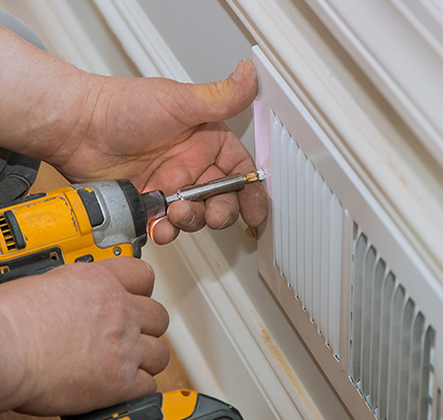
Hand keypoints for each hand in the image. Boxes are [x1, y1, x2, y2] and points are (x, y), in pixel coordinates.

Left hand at [0, 25, 266, 243]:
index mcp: (205, 142)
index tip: (256, 210)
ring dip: (193, 221)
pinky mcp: (148, 205)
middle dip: (223, 212)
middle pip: (223, 199)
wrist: (75, 127)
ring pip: (196, 215)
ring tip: (178, 214)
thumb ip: (221, 97)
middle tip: (213, 215)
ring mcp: (169, 187)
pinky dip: (168, 231)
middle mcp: (191, 166)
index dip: (251, 191)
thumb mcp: (179, 101)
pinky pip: (167, 226)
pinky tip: (162, 227)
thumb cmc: (122, 107)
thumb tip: (250, 74)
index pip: (239, 170)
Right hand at [0, 258, 168, 414]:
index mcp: (101, 282)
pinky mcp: (120, 380)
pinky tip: (120, 387)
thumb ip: (76, 290)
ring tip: (127, 364)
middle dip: (147, 328)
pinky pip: (147, 385)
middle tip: (131, 336)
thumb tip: (77, 298)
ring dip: (146, 360)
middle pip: (159, 317)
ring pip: (160, 353)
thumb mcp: (48, 284)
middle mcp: (119, 311)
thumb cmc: (11, 320)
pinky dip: (137, 388)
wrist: (4, 348)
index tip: (136, 298)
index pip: (144, 275)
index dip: (142, 289)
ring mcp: (124, 346)